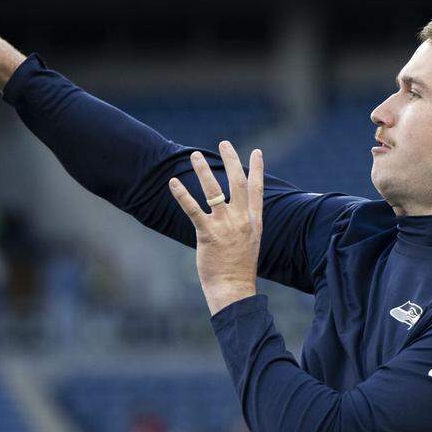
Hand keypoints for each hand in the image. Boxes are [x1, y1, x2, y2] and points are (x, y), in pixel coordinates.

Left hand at [168, 141, 264, 314]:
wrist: (234, 289)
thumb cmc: (239, 270)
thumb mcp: (250, 243)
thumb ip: (246, 225)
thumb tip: (241, 215)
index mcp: (254, 221)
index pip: (257, 189)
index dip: (257, 169)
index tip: (257, 152)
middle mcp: (242, 220)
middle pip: (237, 182)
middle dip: (231, 160)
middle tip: (224, 142)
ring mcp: (225, 226)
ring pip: (214, 190)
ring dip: (203, 170)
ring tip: (195, 155)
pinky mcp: (208, 234)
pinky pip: (193, 209)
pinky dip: (182, 194)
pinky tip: (173, 182)